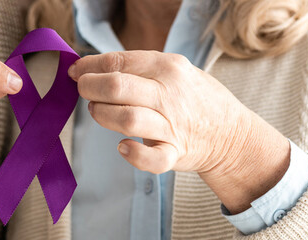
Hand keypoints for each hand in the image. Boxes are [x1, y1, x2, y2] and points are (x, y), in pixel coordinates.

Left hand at [68, 51, 289, 212]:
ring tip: (97, 112)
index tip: (75, 71)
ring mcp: (172, 126)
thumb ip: (138, 68)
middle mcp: (169, 94)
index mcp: (168, 67)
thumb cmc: (194, 99)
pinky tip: (123, 147)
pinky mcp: (175, 153)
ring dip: (102, 115)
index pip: (118, 61)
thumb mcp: (174, 71)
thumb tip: (91, 66)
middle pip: (116, 87)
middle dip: (89, 87)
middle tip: (83, 91)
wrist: (232, 134)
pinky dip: (133, 155)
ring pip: (126, 119)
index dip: (89, 66)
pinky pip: (151, 159)